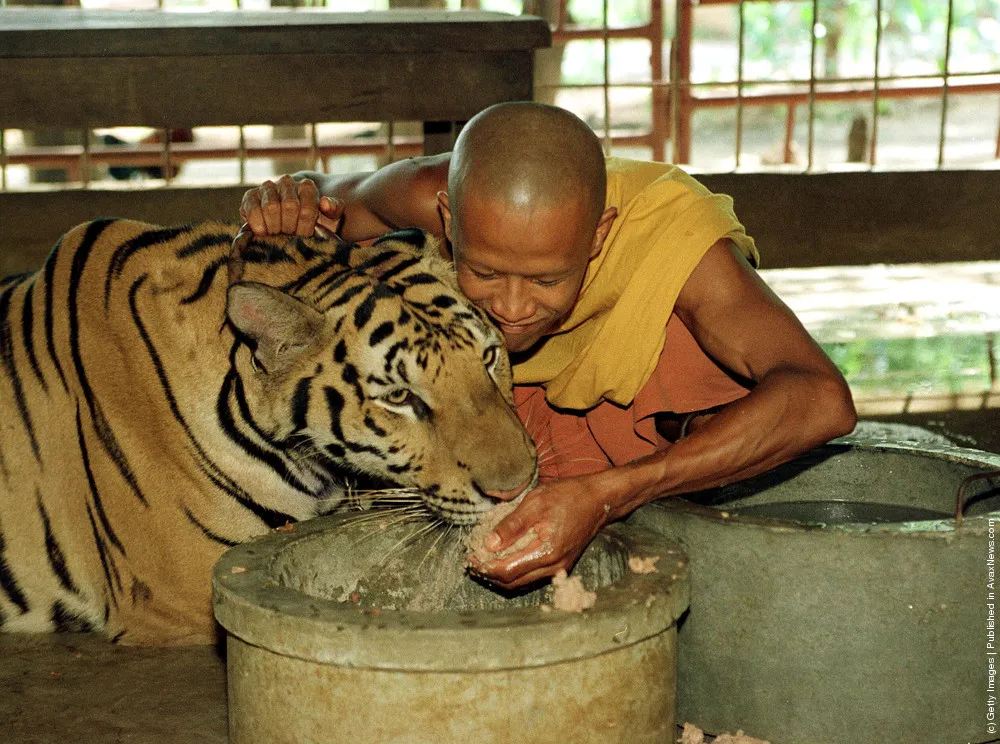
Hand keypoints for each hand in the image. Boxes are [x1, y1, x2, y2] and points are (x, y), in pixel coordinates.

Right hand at [239, 174, 342, 237]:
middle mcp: (287, 182)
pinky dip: (258, 225)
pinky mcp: (250, 196)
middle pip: (289, 207)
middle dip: (290, 228)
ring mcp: (268, 187)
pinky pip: (253, 210)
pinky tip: (263, 233)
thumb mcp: (330, 219)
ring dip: (275, 227)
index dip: (304, 228)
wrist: (288, 225)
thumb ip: (335, 209)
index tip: (303, 237)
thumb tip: (325, 203)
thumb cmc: (311, 224)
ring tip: (277, 236)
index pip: (307, 209)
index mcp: (307, 186)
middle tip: (289, 237)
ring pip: (271, 208)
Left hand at [469, 474, 611, 589]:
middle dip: (490, 573)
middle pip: (512, 582)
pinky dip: (516, 570)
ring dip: (502, 574)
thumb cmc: (569, 496)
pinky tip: (506, 556)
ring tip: (486, 558)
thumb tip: (489, 545)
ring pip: (522, 582)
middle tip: (473, 559)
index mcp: (546, 552)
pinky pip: (532, 575)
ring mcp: (559, 568)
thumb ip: (511, 526)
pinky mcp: (561, 565)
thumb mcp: (535, 503)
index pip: (507, 571)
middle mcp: (553, 567)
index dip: (485, 567)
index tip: (471, 557)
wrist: (599, 499)